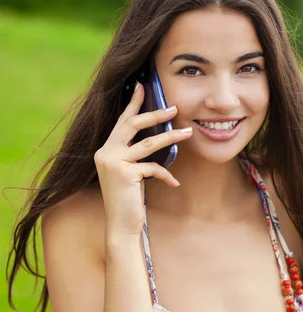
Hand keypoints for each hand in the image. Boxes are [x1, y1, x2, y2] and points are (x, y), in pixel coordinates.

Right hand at [94, 82, 191, 235]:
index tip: (142, 85)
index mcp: (106, 150)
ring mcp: (113, 163)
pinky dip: (166, 174)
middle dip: (155, 114)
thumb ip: (137, 154)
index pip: (121, 121)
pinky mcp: (124, 174)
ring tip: (188, 133)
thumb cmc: (129, 199)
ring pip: (148, 144)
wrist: (121, 226)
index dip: (132, 103)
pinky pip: (153, 167)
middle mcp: (105, 153)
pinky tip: (174, 183)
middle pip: (132, 125)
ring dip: (171, 138)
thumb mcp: (132, 172)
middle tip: (175, 108)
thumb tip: (158, 135)